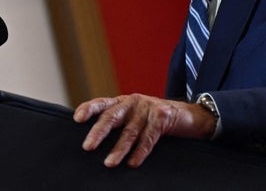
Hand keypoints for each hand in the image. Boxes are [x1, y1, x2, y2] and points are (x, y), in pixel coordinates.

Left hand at [72, 93, 216, 167]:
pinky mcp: (162, 116)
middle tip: (87, 146)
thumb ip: (119, 125)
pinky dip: (140, 152)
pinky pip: (148, 138)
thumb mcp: (134, 118)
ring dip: (119, 149)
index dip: (88, 109)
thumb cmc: (156, 120)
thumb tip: (95, 143)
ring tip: (109, 163)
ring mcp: (147, 108)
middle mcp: (132, 102)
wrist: (189, 116)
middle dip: (98, 132)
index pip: (101, 103)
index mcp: (122, 102)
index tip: (76, 119)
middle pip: (111, 116)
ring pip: (129, 131)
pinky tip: (133, 163)